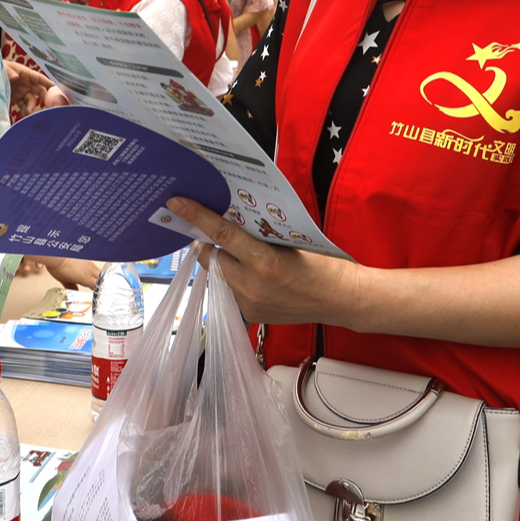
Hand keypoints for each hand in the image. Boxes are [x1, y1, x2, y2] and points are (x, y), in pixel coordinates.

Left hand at [5, 59, 56, 114]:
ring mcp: (23, 91)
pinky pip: (23, 105)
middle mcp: (27, 83)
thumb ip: (9, 72)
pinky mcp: (17, 98)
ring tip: (28, 113)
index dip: (48, 83)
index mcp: (26, 73)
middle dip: (45, 98)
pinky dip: (24, 111)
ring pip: (31, 100)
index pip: (40, 78)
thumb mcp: (3, 67)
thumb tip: (15, 77)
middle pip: (40, 91)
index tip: (55, 89)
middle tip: (49, 105)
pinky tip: (24, 115)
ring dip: (31, 107)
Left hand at [44, 257, 101, 289]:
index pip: (98, 287)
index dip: (99, 291)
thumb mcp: (65, 281)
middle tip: (97, 289)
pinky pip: (93, 266)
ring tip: (93, 281)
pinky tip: (87, 272)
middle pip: (102, 278)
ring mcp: (89, 263)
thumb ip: (72, 287)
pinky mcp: (86, 259)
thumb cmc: (59, 268)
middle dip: (101, 284)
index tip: (97, 295)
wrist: (56, 255)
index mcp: (86, 278)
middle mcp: (90, 270)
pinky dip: (93, 271)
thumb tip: (75, 292)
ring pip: (99, 271)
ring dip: (97, 277)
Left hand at [163, 196, 361, 326]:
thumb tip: (233, 221)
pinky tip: (253, 277)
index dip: (197, 216)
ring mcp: (250, 304)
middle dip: (209, 243)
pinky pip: (230, 292)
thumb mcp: (292, 241)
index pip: (222, 234)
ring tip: (242, 256)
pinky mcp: (251, 316)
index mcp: (265, 262)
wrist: (342, 300)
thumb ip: (261, 235)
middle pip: (211, 258)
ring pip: (220, 276)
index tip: (177, 204)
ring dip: (224, 263)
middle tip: (211, 230)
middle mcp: (252, 287)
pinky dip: (235, 280)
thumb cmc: (324, 265)